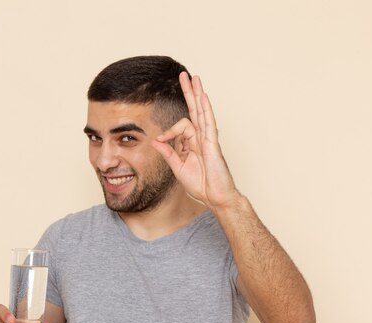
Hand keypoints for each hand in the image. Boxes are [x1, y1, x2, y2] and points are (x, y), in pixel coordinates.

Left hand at [152, 72, 238, 209]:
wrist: (216, 198)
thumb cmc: (202, 185)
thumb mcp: (178, 168)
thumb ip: (168, 154)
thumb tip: (156, 141)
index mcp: (193, 143)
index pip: (180, 126)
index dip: (168, 132)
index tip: (160, 141)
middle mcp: (201, 138)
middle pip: (194, 110)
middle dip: (189, 92)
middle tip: (184, 75)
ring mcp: (208, 139)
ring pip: (202, 111)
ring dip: (197, 93)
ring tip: (194, 78)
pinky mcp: (213, 144)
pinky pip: (209, 123)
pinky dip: (206, 109)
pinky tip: (203, 96)